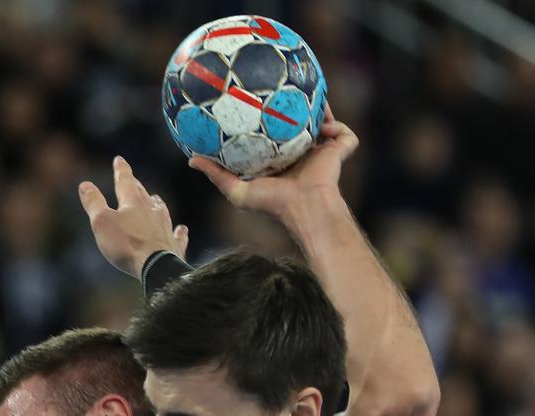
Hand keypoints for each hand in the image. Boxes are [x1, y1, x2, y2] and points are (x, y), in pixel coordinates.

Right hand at [79, 155, 189, 278]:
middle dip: (136, 186)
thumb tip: (84, 184)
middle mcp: (151, 210)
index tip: (119, 160)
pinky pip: (177, 235)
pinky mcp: (174, 244)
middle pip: (143, 194)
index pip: (125, 181)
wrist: (155, 265)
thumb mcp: (101, 222)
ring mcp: (165, 226)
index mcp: (133, 203)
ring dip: (156, 203)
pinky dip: (179, 231)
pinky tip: (182, 229)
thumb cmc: (126, 244)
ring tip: (155, 198)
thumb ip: (94, 203)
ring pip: (161, 209)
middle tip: (133, 179)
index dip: (121, 170)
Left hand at [188, 106, 357, 225]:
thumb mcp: (237, 190)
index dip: (270, 122)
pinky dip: (336, 124)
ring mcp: (323, 151)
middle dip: (297, 109)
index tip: (260, 104)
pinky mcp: (340, 151)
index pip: (275, 137)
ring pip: (325, 122)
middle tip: (287, 90)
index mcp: (281, 161)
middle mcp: (302, 154)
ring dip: (320, 108)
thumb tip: (191, 159)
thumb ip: (216, 174)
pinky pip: (343, 132)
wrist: (305, 207)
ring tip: (311, 92)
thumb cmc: (271, 202)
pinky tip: (323, 119)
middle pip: (301, 126)